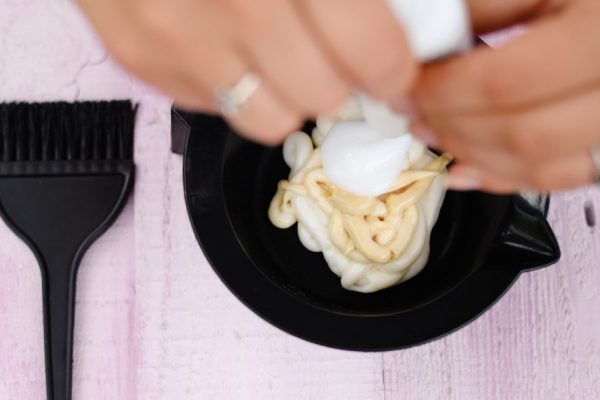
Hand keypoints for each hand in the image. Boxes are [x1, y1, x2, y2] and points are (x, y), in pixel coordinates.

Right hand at [76, 0, 416, 143]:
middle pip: (323, 96)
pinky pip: (215, 107)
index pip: (369, 50)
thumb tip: (405, 21)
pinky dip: (232, 84)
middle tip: (333, 53)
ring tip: (279, 54)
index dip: (393, 71)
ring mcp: (178, 36)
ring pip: (269, 120)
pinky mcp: (140, 58)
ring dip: (286, 94)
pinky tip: (224, 41)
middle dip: (338, 80)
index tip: (394, 72)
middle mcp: (234, 3)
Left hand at [409, 0, 599, 192]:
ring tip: (433, 133)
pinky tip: (466, 166)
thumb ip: (490, 6)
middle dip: (452, 127)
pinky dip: (503, 176)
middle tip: (415, 112)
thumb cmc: (591, 0)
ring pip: (539, 166)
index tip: (411, 87)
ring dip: (472, 155)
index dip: (446, 92)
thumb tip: (427, 31)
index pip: (507, 82)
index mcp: (599, 37)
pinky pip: (557, 179)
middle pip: (521, 134)